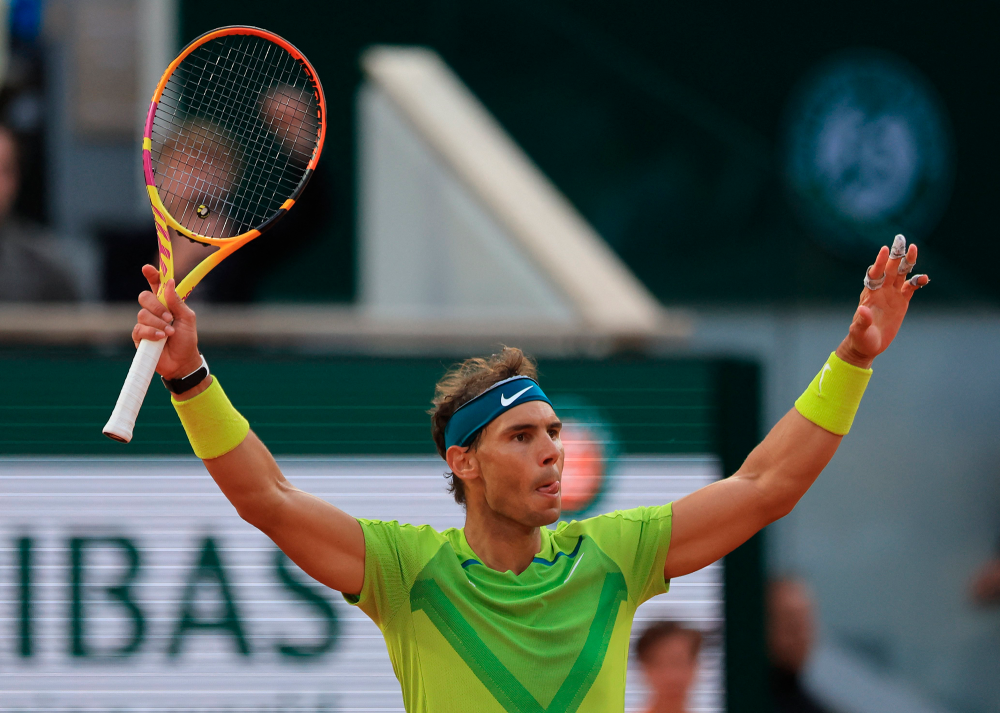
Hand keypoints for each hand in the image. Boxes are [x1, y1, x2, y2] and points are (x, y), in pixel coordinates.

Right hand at [133, 264, 201, 379]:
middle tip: (170, 317)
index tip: (147, 268)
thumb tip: (169, 283)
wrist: (182, 362)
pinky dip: (153, 333)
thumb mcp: (187, 318)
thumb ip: (177, 302)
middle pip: (144, 297)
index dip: (152, 275)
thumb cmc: (187, 340)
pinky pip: (140, 329)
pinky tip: (162, 338)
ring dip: (159, 323)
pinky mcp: (139, 337)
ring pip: (142, 314)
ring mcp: (145, 324)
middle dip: (157, 306)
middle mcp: (154, 312)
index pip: (156, 285)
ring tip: (170, 333)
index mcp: (166, 304)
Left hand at [837, 235, 929, 368]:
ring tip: (914, 249)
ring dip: (907, 262)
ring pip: (901, 274)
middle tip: (901, 239)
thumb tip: (862, 310)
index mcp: (869, 294)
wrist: (868, 345)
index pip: (874, 274)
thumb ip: (861, 321)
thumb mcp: (859, 331)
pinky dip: (917, 282)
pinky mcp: (901, 302)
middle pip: (889, 269)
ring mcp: (892, 295)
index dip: (879, 262)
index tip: (884, 250)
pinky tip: (924, 278)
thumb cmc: (861, 338)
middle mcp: (881, 291)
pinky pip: (911, 288)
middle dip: (895, 255)